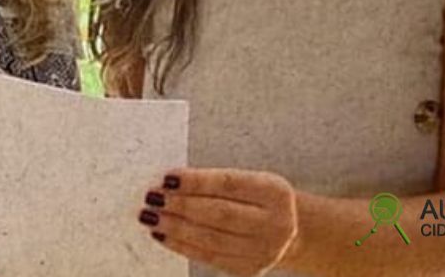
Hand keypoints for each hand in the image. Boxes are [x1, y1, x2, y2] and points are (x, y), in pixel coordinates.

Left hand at [139, 168, 296, 276]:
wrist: (294, 231)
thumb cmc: (262, 197)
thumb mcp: (252, 179)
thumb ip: (218, 181)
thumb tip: (171, 182)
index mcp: (274, 191)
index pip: (228, 183)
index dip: (196, 181)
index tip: (167, 177)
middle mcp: (274, 223)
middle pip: (219, 214)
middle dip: (181, 205)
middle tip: (152, 198)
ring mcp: (263, 251)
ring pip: (211, 239)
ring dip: (175, 228)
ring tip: (150, 217)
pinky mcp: (249, 269)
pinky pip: (210, 257)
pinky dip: (183, 246)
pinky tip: (164, 236)